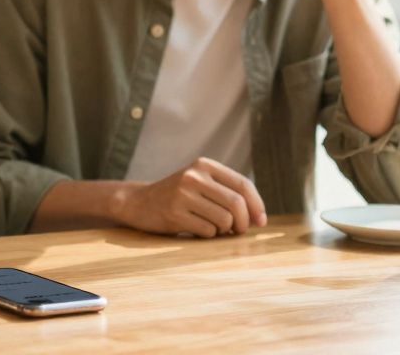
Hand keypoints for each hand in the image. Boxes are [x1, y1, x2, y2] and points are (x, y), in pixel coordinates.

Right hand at [115, 158, 266, 237]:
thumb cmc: (179, 197)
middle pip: (236, 204)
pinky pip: (207, 231)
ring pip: (224, 220)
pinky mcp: (174, 213)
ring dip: (224, 230)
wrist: (138, 202)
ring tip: (212, 227)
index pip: (243, 184)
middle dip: (243, 222)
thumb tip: (259, 218)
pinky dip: (208, 235)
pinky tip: (196, 229)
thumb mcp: (200, 183)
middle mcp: (193, 176)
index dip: (257, 205)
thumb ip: (228, 193)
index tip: (260, 221)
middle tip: (238, 230)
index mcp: (204, 165)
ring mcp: (182, 194)